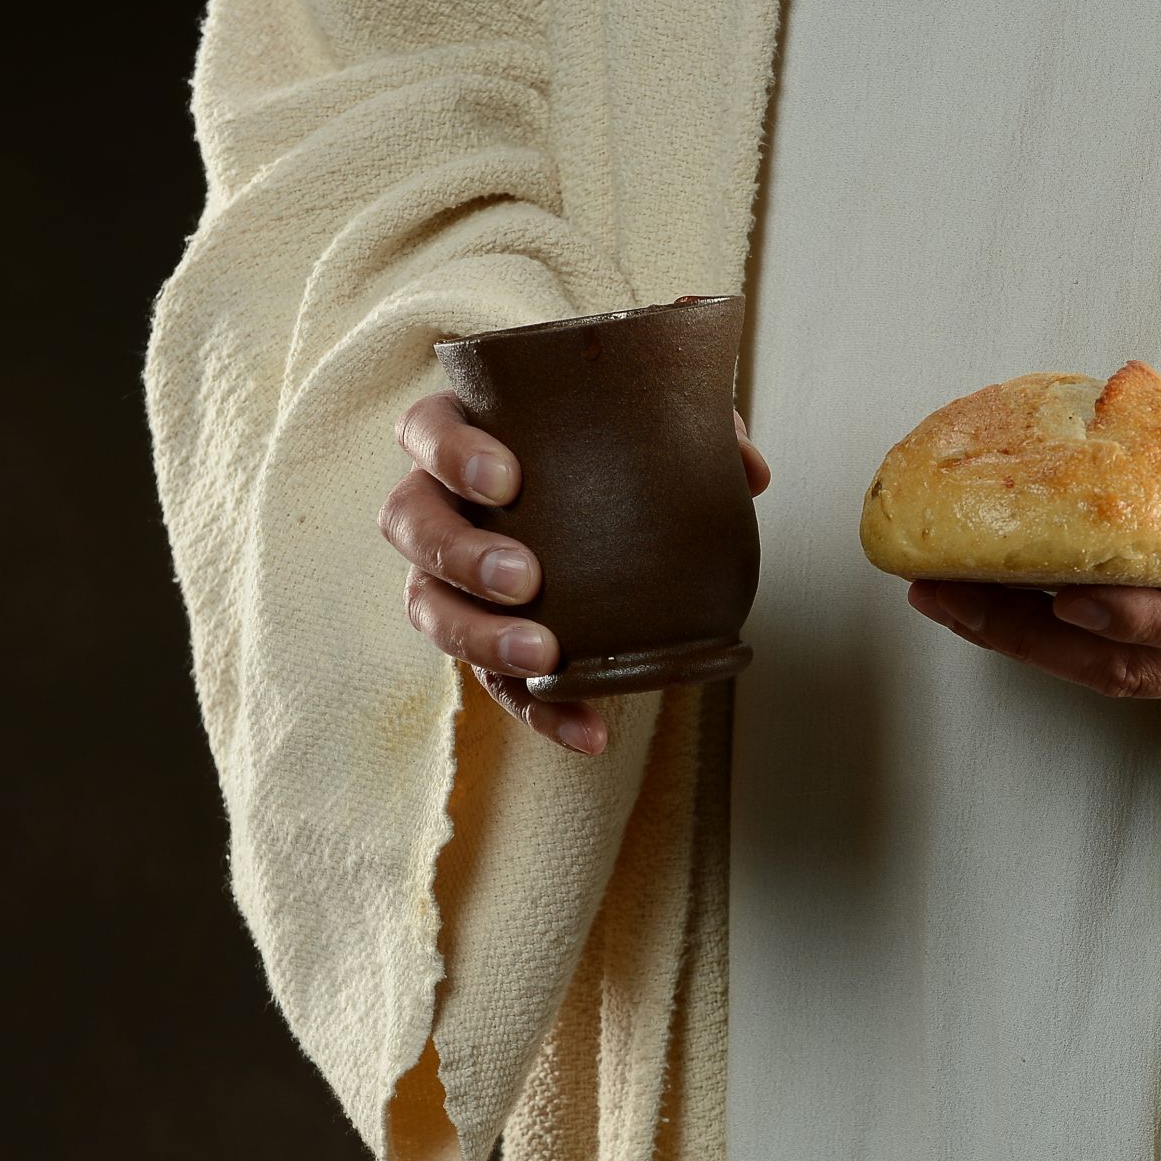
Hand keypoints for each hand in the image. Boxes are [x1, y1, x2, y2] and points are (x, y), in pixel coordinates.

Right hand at [382, 389, 773, 754]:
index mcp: (461, 436)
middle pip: (410, 524)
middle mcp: (436, 504)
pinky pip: (493, 683)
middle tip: (526, 579)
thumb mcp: (642, 426)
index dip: (451, 454)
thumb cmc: (602, 446)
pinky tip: (592, 734)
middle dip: (461, 556)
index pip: (425, 430)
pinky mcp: (479, 640)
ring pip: (427, 607)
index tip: (507, 479)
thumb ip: (694, 431)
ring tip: (543, 657)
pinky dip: (542, 712)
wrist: (594, 496)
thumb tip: (751, 473)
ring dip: (480, 638)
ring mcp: (446, 577)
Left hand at [906, 403, 1160, 701]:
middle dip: (1037, 641)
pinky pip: (1105, 661)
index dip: (1145, 618)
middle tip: (952, 594)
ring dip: (1020, 644)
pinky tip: (982, 598)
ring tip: (939, 596)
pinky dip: (1039, 636)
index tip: (1071, 596)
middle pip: (1138, 669)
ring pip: (1109, 677)